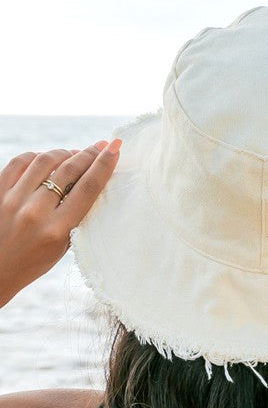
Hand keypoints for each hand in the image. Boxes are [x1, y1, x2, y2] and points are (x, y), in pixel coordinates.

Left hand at [0, 139, 121, 307]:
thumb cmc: (33, 261)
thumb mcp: (63, 246)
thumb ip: (76, 215)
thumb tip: (90, 179)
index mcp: (57, 230)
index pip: (87, 189)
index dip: (104, 165)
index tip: (115, 148)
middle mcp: (35, 213)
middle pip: (69, 171)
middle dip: (88, 154)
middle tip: (101, 146)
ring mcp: (12, 200)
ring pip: (44, 161)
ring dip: (64, 153)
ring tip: (75, 154)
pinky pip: (19, 162)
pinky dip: (37, 156)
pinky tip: (47, 159)